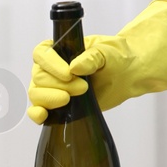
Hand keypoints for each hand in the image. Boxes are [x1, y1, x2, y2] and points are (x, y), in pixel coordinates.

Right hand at [28, 0, 166, 122]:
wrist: (129, 75)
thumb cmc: (118, 57)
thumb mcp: (108, 51)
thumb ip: (93, 57)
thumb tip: (76, 67)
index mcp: (60, 49)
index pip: (42, 54)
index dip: (51, 65)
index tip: (69, 73)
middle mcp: (52, 68)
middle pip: (39, 77)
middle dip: (59, 85)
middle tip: (83, 87)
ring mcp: (53, 87)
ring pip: (37, 94)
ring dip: (51, 98)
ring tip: (73, 98)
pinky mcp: (58, 105)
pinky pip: (39, 110)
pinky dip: (37, 114)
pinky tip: (43, 116)